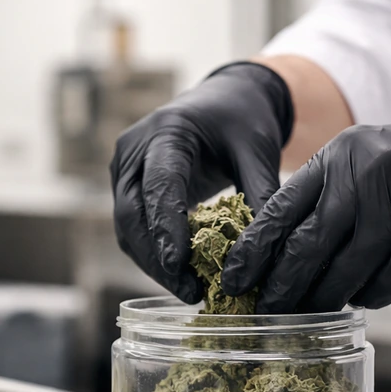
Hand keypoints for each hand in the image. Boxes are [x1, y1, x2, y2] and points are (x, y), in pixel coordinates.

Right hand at [110, 62, 292, 302]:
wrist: (226, 101)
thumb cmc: (242, 120)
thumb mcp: (258, 149)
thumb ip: (261, 193)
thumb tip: (266, 251)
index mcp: (166, 131)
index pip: (158, 185)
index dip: (165, 228)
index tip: (179, 265)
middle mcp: (134, 151)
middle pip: (131, 215)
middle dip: (157, 258)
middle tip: (188, 290)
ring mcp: (124, 172)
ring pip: (126, 229)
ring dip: (153, 264)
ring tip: (189, 291)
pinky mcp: (128, 191)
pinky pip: (133, 231)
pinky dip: (153, 257)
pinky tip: (181, 277)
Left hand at [222, 85, 390, 312]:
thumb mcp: (373, 162)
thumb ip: (331, 199)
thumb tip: (283, 255)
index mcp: (340, 157)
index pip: (278, 211)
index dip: (252, 253)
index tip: (231, 282)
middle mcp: (361, 178)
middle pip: (303, 250)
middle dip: (279, 289)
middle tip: (266, 315)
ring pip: (340, 276)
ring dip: (322, 303)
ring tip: (308, 318)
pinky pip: (381, 287)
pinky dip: (369, 298)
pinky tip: (366, 297)